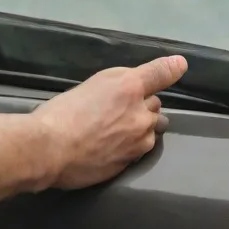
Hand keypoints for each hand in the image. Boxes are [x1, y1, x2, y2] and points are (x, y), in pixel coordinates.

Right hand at [31, 55, 187, 189]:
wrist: (49, 148)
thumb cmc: (65, 110)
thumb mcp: (94, 83)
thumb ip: (123, 82)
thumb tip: (144, 84)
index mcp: (130, 87)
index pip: (160, 74)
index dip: (170, 69)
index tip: (179, 65)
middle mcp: (141, 113)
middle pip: (155, 105)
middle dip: (143, 106)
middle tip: (119, 109)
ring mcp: (137, 140)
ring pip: (150, 130)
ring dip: (141, 128)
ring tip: (116, 130)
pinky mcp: (129, 163)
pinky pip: (137, 150)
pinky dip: (130, 146)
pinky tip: (110, 146)